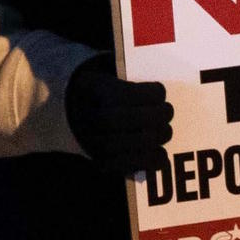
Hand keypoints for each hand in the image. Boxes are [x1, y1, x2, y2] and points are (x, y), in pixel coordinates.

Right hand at [65, 61, 171, 175]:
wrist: (71, 115)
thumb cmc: (100, 92)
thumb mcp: (106, 74)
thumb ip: (130, 76)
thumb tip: (161, 87)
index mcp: (92, 90)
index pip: (128, 94)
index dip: (151, 94)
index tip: (160, 91)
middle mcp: (91, 118)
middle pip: (134, 119)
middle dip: (159, 115)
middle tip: (167, 111)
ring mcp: (95, 143)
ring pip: (135, 143)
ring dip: (159, 136)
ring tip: (164, 129)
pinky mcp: (101, 162)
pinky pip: (131, 165)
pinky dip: (152, 160)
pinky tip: (161, 154)